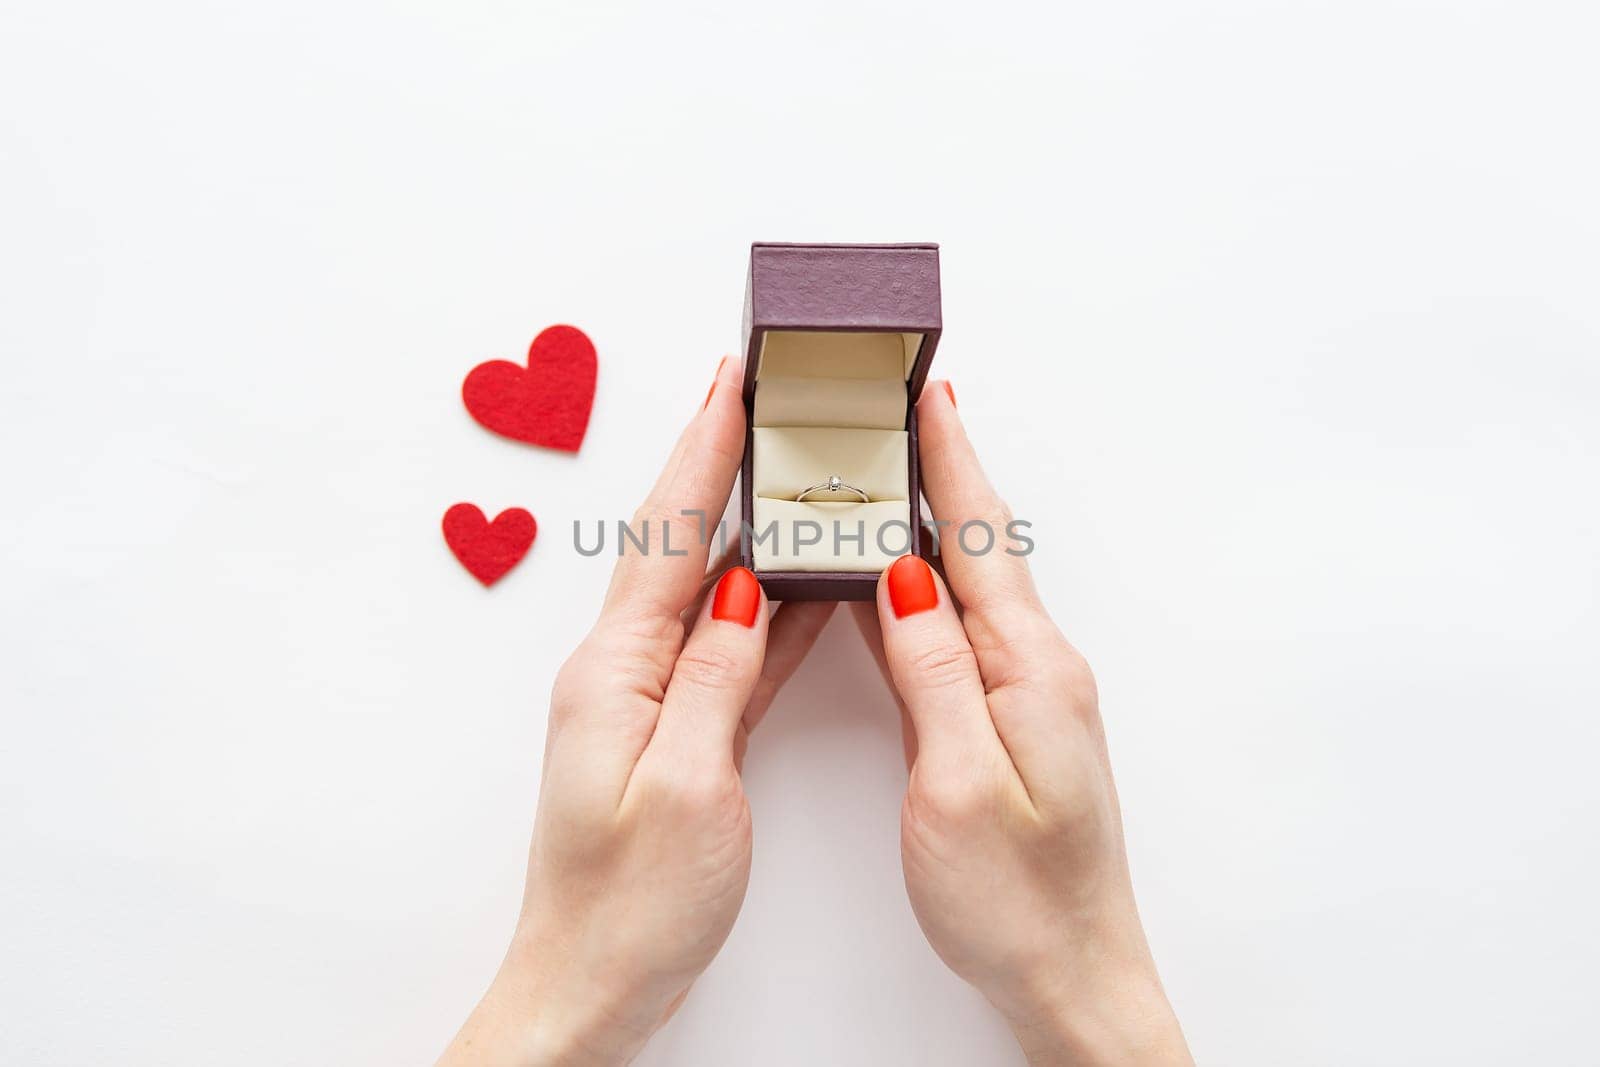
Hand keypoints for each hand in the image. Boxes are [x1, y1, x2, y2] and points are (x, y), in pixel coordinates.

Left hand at [439, 358, 834, 1065]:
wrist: (590, 984)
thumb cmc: (630, 905)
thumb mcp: (685, 787)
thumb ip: (713, 680)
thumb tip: (738, 592)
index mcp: (614, 674)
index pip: (667, 539)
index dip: (702, 455)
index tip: (731, 384)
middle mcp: (621, 674)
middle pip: (678, 545)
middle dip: (716, 464)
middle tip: (755, 396)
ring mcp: (647, 703)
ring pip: (707, 592)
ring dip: (744, 527)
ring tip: (787, 468)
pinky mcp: (675, 736)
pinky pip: (727, 651)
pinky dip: (766, 611)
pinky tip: (803, 587)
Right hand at [851, 383, 1191, 1065]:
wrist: (1074, 974)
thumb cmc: (1018, 900)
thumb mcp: (960, 783)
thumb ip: (935, 673)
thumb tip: (903, 576)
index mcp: (1030, 672)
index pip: (975, 544)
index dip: (949, 464)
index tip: (927, 393)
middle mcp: (1038, 671)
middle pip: (976, 551)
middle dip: (940, 473)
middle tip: (904, 407)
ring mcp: (1028, 698)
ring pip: (966, 590)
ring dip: (930, 527)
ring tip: (894, 472)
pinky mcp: (1011, 727)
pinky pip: (960, 635)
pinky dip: (926, 592)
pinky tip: (899, 583)